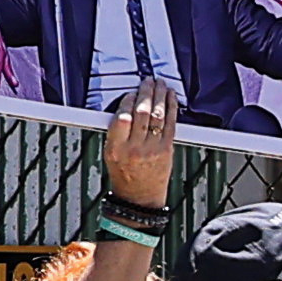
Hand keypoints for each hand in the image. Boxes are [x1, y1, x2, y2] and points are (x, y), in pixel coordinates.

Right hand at [95, 87, 178, 208]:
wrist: (139, 198)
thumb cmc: (124, 175)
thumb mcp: (110, 154)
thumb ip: (117, 132)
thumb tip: (126, 108)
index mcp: (115, 148)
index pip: (122, 118)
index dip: (127, 102)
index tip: (130, 93)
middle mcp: (134, 148)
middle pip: (141, 113)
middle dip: (145, 93)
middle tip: (148, 82)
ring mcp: (152, 149)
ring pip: (157, 116)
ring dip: (159, 96)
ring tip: (160, 84)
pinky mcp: (167, 150)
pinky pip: (171, 124)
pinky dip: (171, 108)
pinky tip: (170, 98)